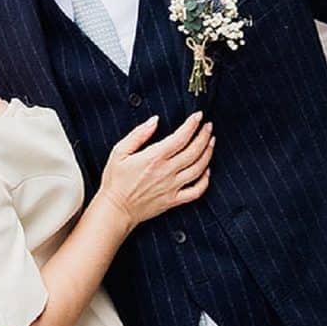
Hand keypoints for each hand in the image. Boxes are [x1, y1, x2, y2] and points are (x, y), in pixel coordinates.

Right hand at [99, 111, 214, 227]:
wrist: (116, 209)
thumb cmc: (115, 181)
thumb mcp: (119, 152)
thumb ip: (138, 134)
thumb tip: (154, 121)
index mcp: (153, 158)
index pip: (180, 138)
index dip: (192, 125)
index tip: (198, 116)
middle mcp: (166, 172)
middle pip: (193, 151)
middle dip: (204, 136)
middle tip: (208, 126)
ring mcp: (173, 187)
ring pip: (199, 169)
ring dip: (208, 153)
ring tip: (211, 142)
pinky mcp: (174, 200)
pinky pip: (196, 191)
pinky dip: (205, 180)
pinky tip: (207, 170)